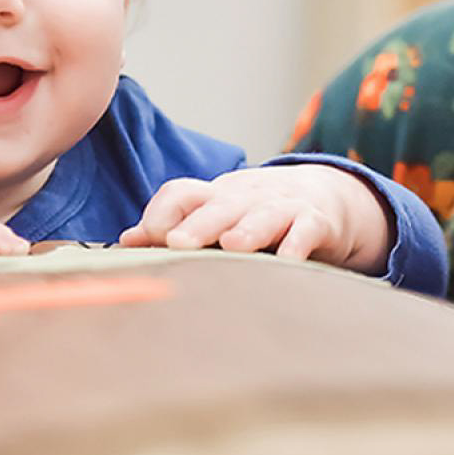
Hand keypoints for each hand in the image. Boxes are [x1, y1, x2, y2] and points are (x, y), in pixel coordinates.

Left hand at [117, 165, 390, 273]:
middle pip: (220, 205)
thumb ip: (175, 226)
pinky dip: (298, 243)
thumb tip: (127, 241)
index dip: (162, 213)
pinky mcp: (316, 221)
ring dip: (248, 229)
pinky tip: (288, 261)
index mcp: (216, 196)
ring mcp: (282, 207)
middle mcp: (247, 198)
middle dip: (199, 224)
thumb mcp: (218, 214)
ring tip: (232, 245)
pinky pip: (306, 230)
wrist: (326, 196)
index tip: (145, 239)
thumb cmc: (257, 213)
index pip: (182, 193)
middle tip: (177, 243)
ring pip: (264, 215)